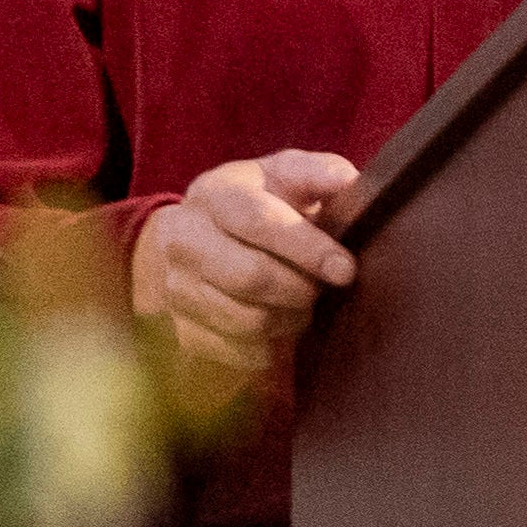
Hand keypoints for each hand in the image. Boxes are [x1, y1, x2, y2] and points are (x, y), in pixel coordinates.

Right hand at [129, 150, 360, 389]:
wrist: (202, 237)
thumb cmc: (263, 203)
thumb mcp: (288, 175)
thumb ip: (321, 174)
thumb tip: (350, 182)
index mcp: (215, 194)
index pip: (260, 222)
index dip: (308, 249)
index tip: (346, 270)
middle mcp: (185, 239)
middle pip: (250, 277)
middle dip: (301, 289)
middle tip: (322, 289)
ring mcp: (177, 286)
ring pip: (247, 320)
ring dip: (290, 318)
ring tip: (302, 303)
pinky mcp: (182, 328)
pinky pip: (238, 352)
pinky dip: (271, 345)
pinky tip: (278, 323)